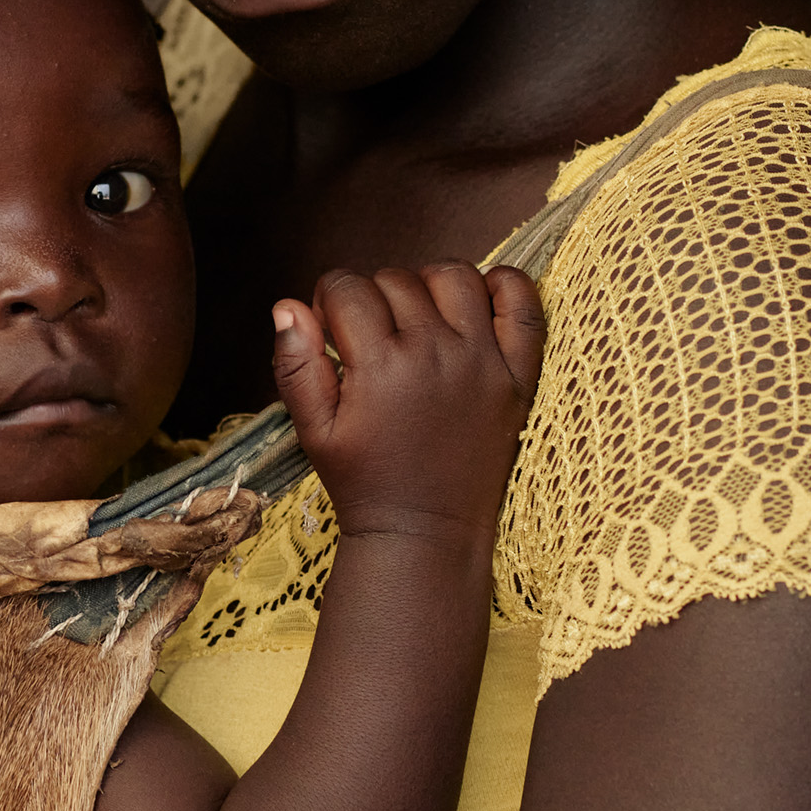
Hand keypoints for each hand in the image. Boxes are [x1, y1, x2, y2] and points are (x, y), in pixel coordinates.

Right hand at [269, 263, 546, 548]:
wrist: (426, 533)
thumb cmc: (366, 483)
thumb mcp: (314, 431)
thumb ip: (296, 366)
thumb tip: (287, 306)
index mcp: (379, 365)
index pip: (347, 289)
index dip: (330, 301)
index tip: (333, 328)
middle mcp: (434, 352)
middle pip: (397, 280)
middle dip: (374, 297)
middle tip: (371, 336)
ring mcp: (482, 360)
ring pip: (455, 276)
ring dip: (429, 283)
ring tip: (418, 315)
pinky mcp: (517, 375)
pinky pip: (523, 304)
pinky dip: (505, 285)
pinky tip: (479, 299)